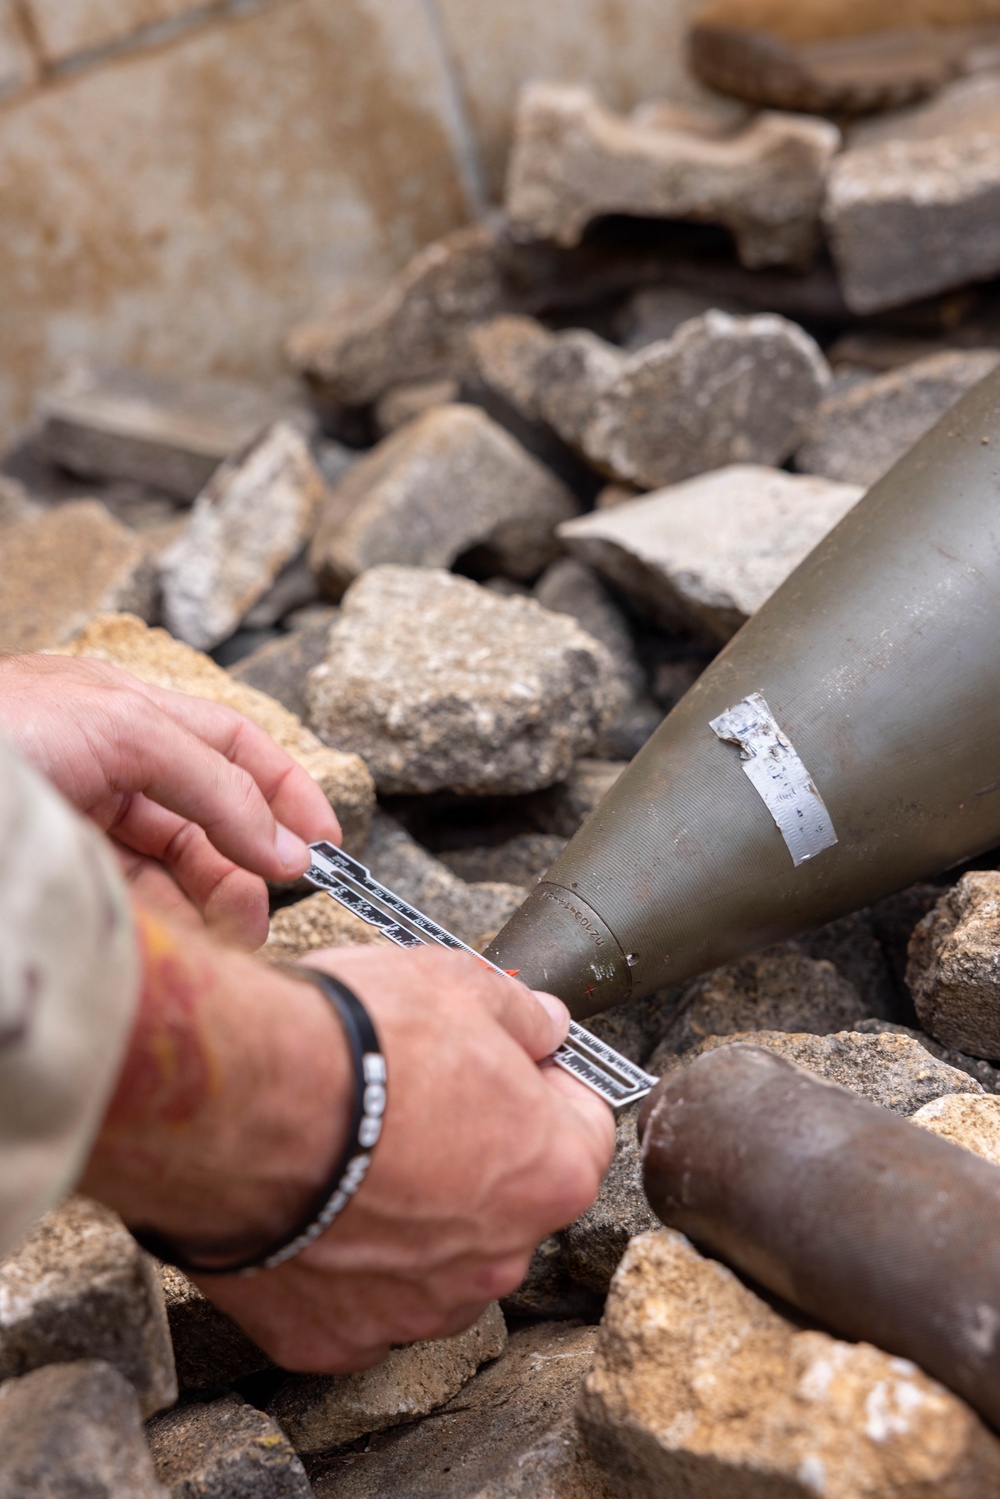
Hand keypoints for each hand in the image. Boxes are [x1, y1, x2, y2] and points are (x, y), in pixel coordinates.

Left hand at [0, 653, 339, 947]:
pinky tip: (177, 945)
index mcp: (129, 715)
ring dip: (208, 906)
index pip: (233, 749)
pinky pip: (131, 908)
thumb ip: (215, 784)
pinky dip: (163, 928)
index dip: (288, 793)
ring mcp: (81, 827)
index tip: (329, 849)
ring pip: (172, 874)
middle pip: (209, 822)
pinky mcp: (62, 878)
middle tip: (263, 916)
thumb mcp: (123, 730)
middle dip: (247, 866)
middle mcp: (110, 769)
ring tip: (224, 941)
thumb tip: (287, 849)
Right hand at [80, 915, 615, 1371]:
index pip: (583, 1132)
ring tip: (348, 1154)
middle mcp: (496, 1260)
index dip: (543, 1088)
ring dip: (407, 1220)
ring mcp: (414, 1310)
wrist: (237, 1104)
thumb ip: (522, 1015)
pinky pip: (352, 1301)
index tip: (504, 1067)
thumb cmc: (353, 1045)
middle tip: (410, 1104)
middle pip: (505, 1204)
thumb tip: (544, 1024)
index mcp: (548, 1174)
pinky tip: (308, 1206)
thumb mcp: (457, 984)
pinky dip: (336, 1264)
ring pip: (431, 1263)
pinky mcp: (331, 1338)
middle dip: (472, 1158)